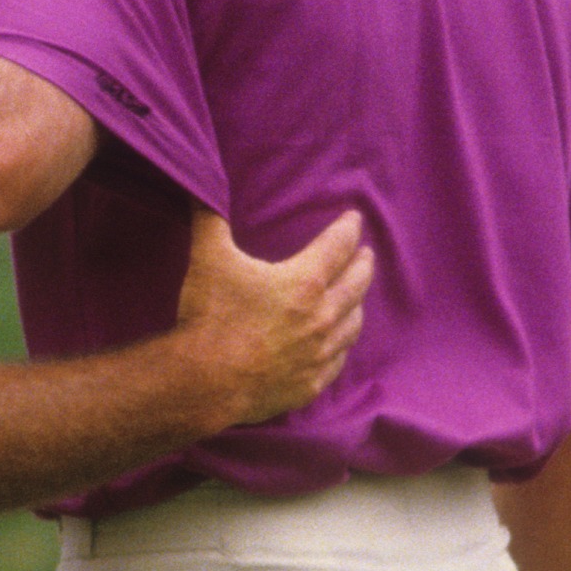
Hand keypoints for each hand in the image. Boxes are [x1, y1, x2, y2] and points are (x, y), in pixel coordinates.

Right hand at [170, 210, 374, 427]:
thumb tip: (203, 185)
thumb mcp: (209, 257)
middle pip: (356, 284)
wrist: (204, 381)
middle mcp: (322, 317)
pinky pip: (338, 361)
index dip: (348, 229)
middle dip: (363, 265)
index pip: (338, 246)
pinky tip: (338, 343)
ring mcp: (319, 354)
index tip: (354, 220)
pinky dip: (342, 345)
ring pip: (353, 324)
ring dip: (357, 305)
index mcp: (305, 282)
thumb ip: (210, 217)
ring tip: (357, 297)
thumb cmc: (210, 316)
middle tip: (367, 254)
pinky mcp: (310, 384)